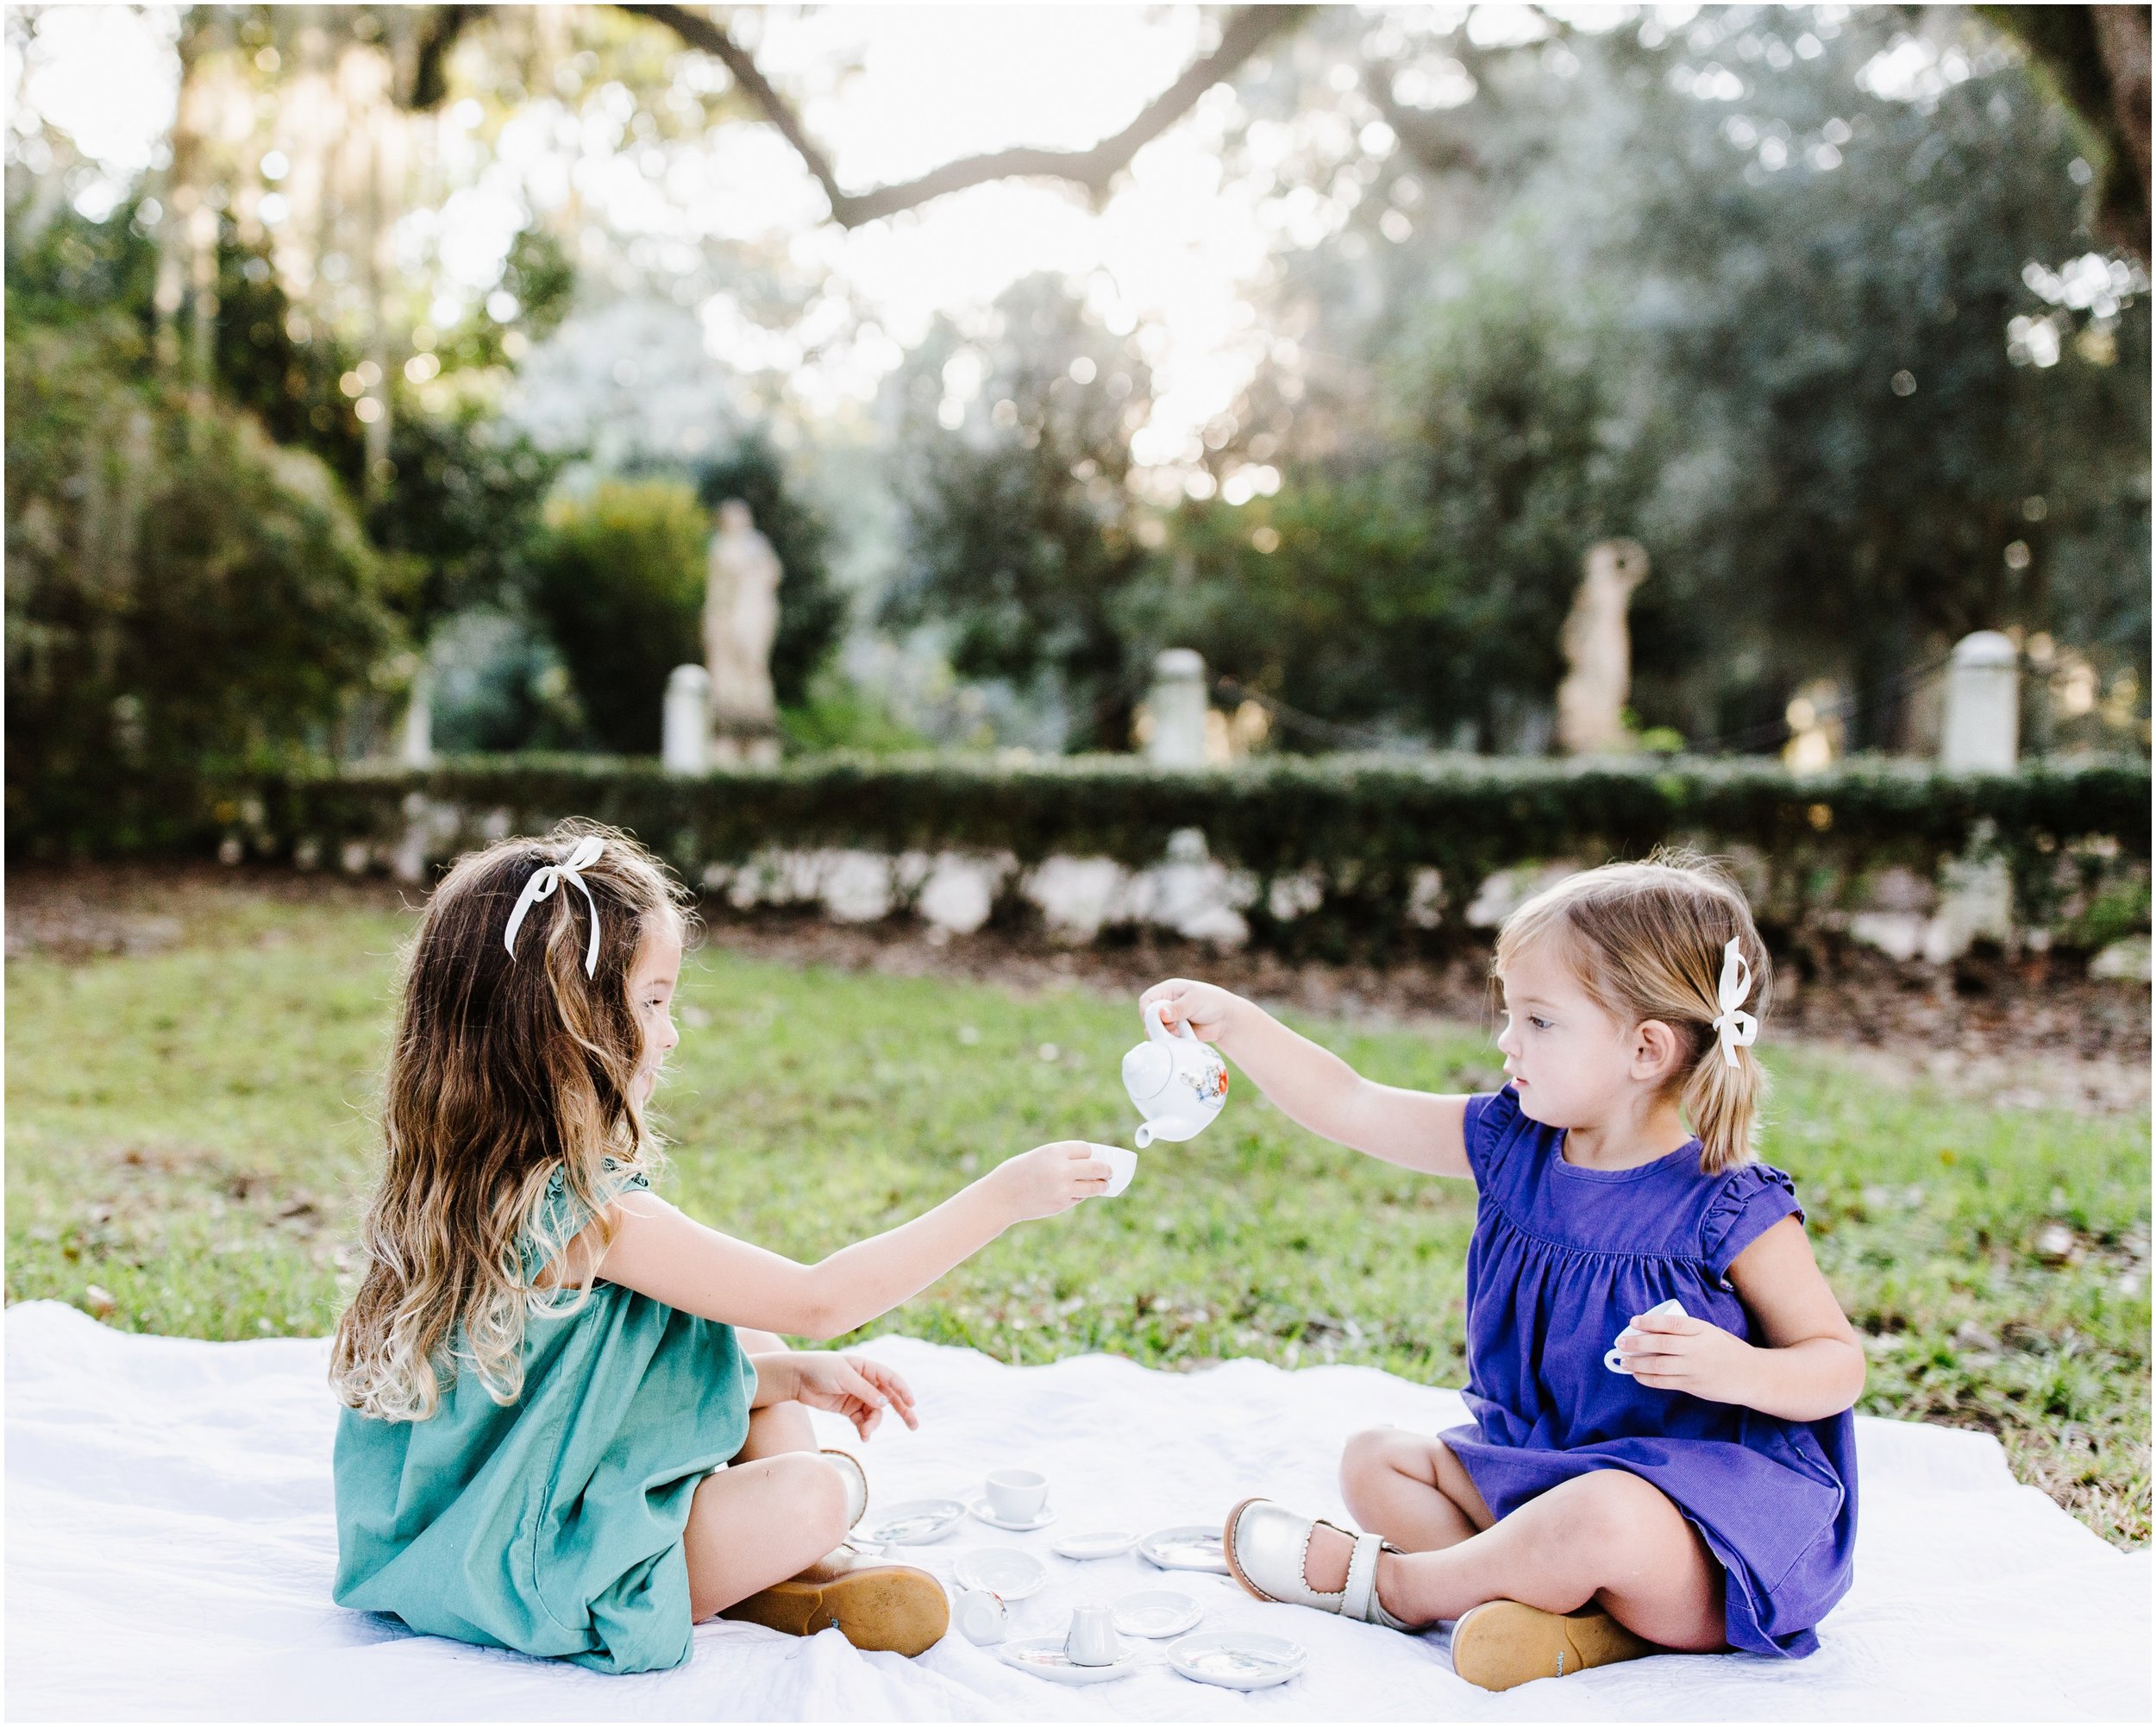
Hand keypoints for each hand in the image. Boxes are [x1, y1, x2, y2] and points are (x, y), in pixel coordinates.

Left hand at [783, 1350, 919, 1440]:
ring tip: (866, 1433)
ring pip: (875, 1413)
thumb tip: (886, 1402)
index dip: (903, 1390)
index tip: (912, 1403)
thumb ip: (865, 1390)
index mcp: (867, 1367)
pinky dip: (865, 1428)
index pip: (891, 1378)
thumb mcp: (844, 1377)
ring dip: (874, 1424)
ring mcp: (858, 1396)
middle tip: (914, 1425)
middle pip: (889, 1397)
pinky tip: (864, 1436)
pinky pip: (863, 1420)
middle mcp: (866, 1381)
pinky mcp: (848, 1409)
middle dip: (902, 1411)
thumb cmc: (820, 1370)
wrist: (797, 1379)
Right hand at [989, 1140, 1110, 1220]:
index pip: (1085, 1149)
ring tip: (1104, 1184)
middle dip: (1106, 1169)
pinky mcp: (1062, 1204)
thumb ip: (1060, 1158)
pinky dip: (1081, 1195)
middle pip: (1097, 1167)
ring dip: (1101, 1185)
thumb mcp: (1039, 1157)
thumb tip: (1087, 1163)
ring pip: (1094, 1186)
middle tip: (1109, 1171)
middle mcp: (1062, 1169)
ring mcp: (1064, 1188)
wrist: (1001, 1197)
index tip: (1092, 1156)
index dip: (1090, 1153)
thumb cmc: (1018, 1173)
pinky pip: (1079, 1198)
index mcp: (1055, 1151)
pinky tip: (1077, 1193)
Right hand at [1138, 978, 1242, 1044]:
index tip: (1155, 1020)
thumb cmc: (1212, 1002)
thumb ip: (1179, 1008)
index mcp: (1168, 991)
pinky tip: (1184, 1037)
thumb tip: (1162, 1014)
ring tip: (1181, 1031)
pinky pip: (1166, 1040)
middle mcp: (1166, 1005)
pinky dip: (1172, 1041)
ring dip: (1166, 1034)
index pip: (1147, 1000)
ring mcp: (1170, 1020)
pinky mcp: (1175, 1034)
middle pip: (1148, 1018)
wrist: (1226, 1019)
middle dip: (1157, 1025)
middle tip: (1170, 1027)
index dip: (1147, 1011)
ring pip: (1156, 1031)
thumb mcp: (1195, 1000)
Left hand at [1613, 1308, 1760, 1404]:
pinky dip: (1647, 1378)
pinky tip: (1637, 1375)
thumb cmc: (1727, 1350)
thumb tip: (1652, 1331)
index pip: (1672, 1324)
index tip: (1634, 1322)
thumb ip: (1687, 1331)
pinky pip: (1664, 1382)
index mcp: (1703, 1330)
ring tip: (1623, 1361)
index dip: (1650, 1322)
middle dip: (1636, 1343)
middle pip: (1660, 1345)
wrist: (1751, 1375)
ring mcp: (1694, 1369)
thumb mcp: (1710, 1332)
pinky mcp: (1692, 1386)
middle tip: (1621, 1342)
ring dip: (1636, 1363)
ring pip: (1658, 1365)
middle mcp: (1697, 1349)